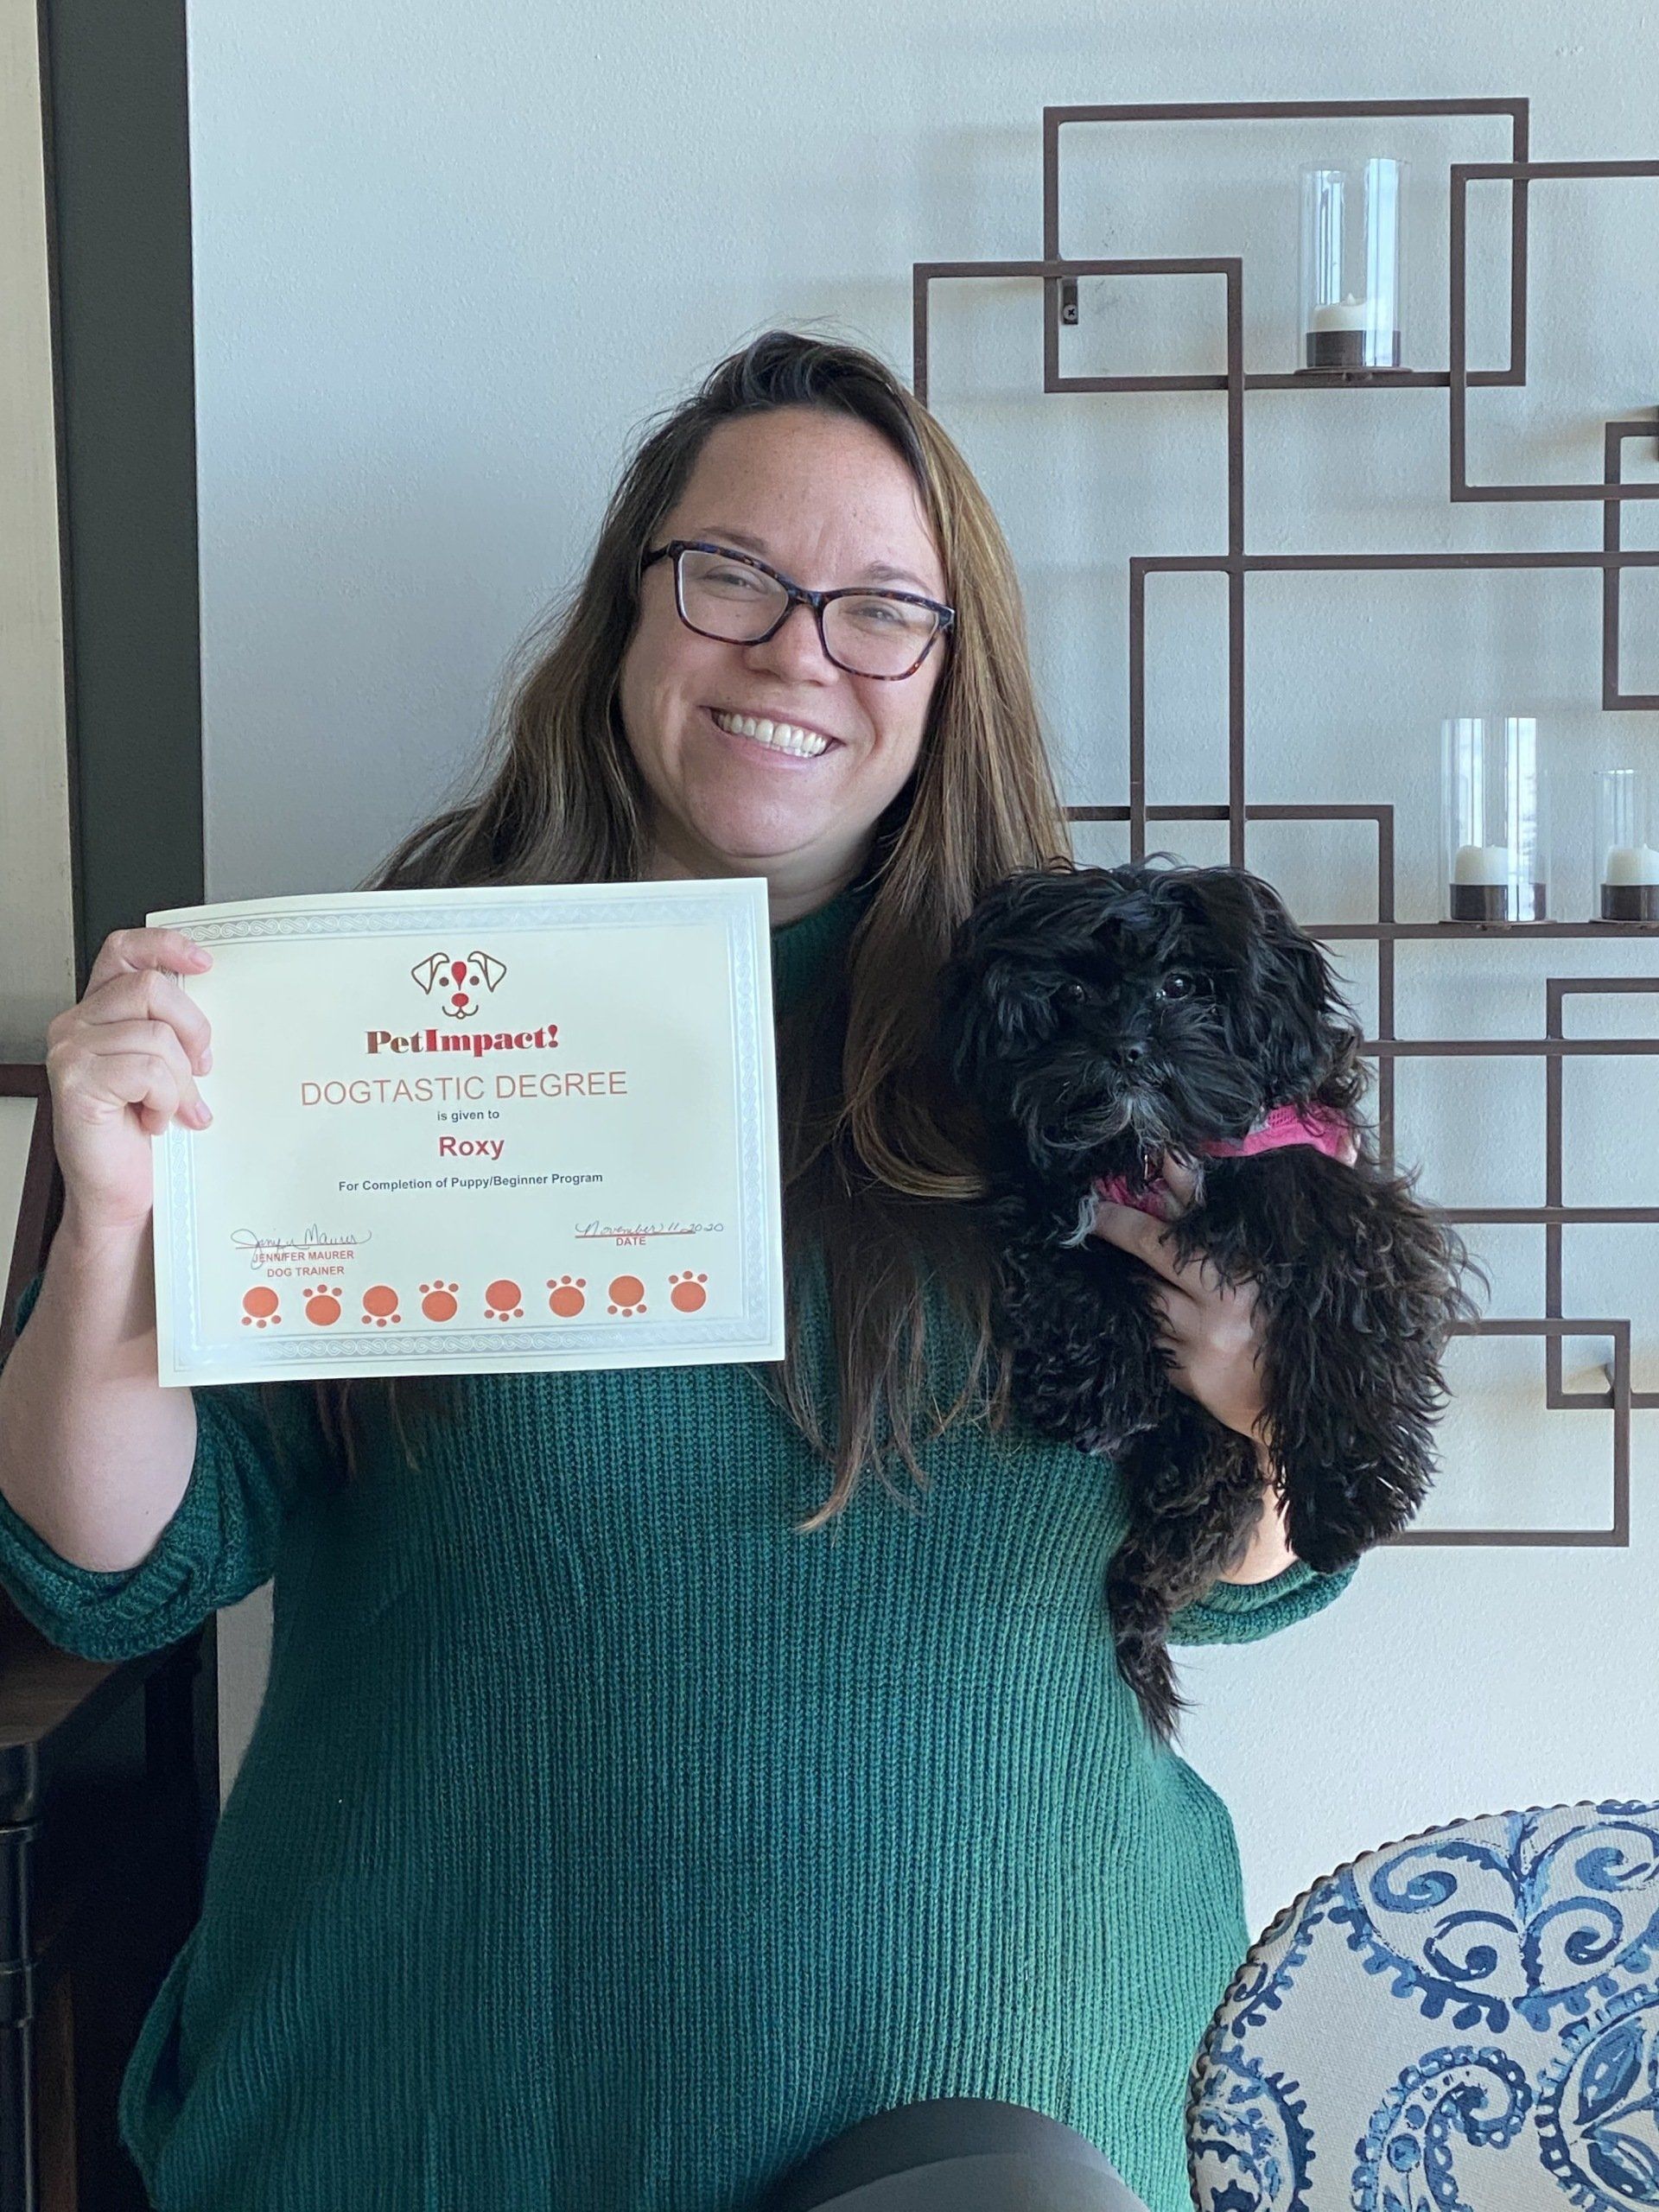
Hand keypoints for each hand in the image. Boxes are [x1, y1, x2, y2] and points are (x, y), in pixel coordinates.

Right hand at [44, 927, 215, 1234]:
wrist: (120, 1195)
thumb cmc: (141, 1136)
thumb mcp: (165, 1069)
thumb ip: (171, 1029)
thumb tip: (213, 999)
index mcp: (99, 1012)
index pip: (125, 951)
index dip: (165, 947)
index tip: (205, 963)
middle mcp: (76, 1025)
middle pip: (151, 989)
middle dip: (192, 1030)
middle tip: (200, 1069)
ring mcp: (71, 1052)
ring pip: (157, 1035)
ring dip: (181, 1080)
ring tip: (174, 1107)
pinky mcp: (76, 1082)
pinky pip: (148, 1070)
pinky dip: (167, 1099)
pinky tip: (157, 1120)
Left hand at [1089, 1143, 1359, 1582]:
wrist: (1303, 1420)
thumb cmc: (1300, 1338)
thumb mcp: (1291, 1278)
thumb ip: (1273, 1226)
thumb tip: (1305, 1157)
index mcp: (1256, 1272)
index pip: (1209, 1214)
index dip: (1177, 1182)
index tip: (1152, 1156)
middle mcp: (1226, 1302)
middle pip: (1158, 1249)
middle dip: (1120, 1224)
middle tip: (1091, 1208)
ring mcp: (1202, 1340)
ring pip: (1145, 1296)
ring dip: (1129, 1278)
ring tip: (1103, 1256)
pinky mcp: (1186, 1374)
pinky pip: (1150, 1339)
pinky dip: (1140, 1323)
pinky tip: (1126, 1312)